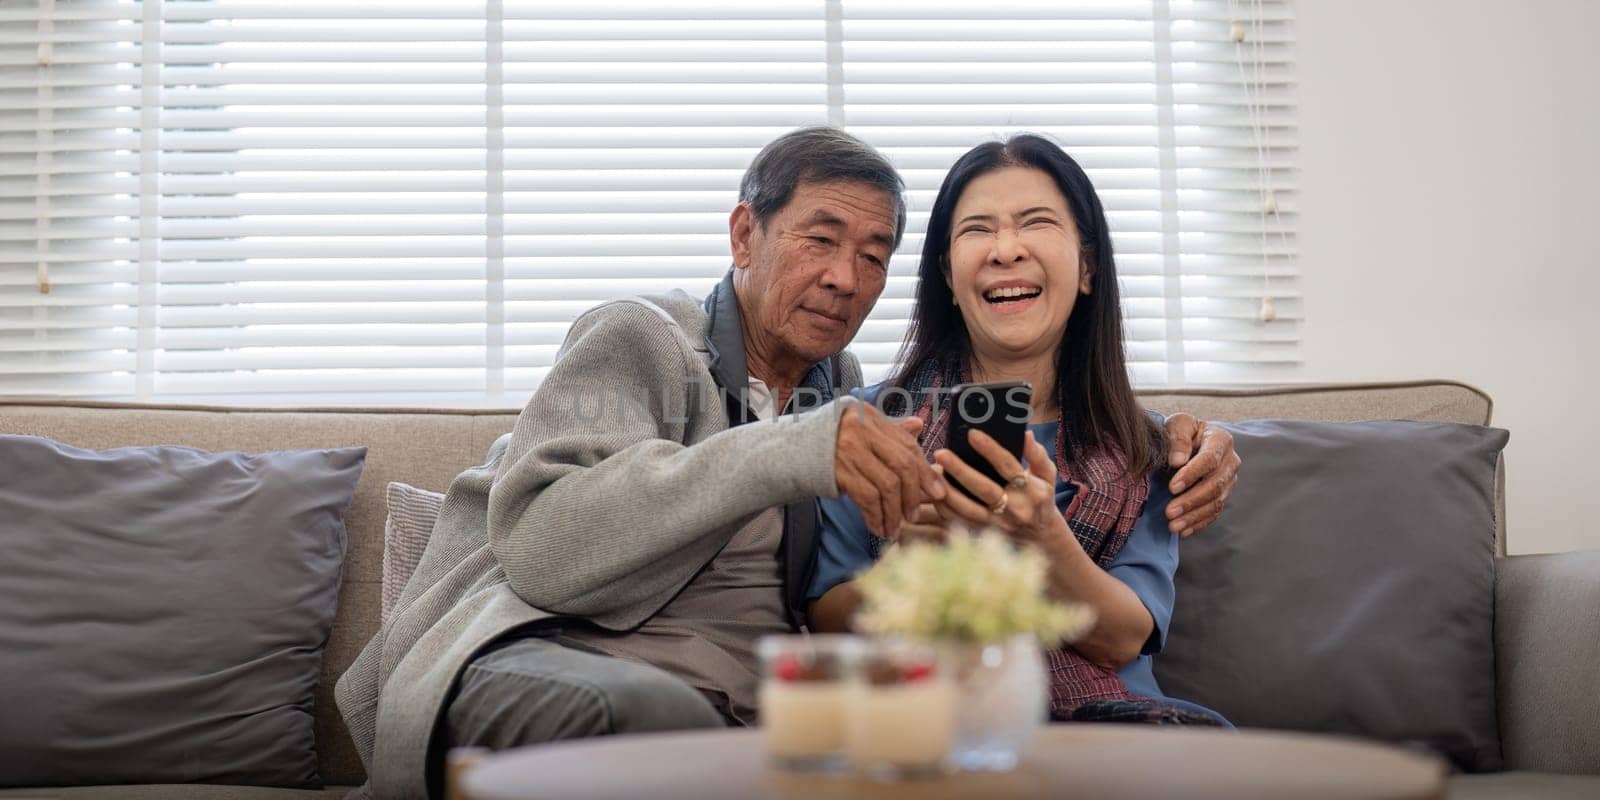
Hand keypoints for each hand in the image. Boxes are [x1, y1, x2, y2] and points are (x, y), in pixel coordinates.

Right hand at [834, 403, 944, 537]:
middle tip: (914, 515)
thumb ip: (890, 430)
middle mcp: (862, 430)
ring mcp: (849, 450)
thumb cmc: (832, 441)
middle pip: (902, 466)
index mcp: (872, 418)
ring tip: (895, 528)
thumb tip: (919, 425)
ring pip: (886, 486)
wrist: (792, 451)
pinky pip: (867, 498)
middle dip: (913, 495)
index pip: (908, 446)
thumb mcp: (862, 428)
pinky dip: (876, 516)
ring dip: (894, 512)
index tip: (938, 494)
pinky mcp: (838, 471)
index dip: (926, 472)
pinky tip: (878, 528)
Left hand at [930, 429, 1064, 547]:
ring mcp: (998, 524)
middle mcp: (1015, 509)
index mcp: (1032, 491)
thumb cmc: (1041, 498)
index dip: (990, 449)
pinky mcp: (984, 532)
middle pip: (984, 489)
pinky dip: (944, 506)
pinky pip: (959, 520)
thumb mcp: (1047, 475)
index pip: (1008, 467)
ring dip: (947, 491)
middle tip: (941, 453)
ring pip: (967, 509)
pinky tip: (933, 490)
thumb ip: (1037, 454)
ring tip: (932, 471)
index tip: (972, 433)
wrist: (1040, 537)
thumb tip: (1026, 433)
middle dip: (960, 470)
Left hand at [1162, 413, 1241, 536]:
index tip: (1172, 487)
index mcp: (1221, 440)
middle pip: (1215, 485)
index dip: (1192, 475)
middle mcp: (1230, 461)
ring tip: (1173, 525)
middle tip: (1169, 512)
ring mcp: (1229, 480)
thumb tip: (1178, 460)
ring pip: (1216, 502)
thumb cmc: (1182, 431)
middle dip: (1191, 501)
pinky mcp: (1223, 495)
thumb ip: (1178, 437)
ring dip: (1194, 516)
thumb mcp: (1178, 424)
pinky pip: (1214, 512)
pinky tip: (1184, 530)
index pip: (1210, 460)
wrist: (1189, 440)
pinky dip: (1199, 523)